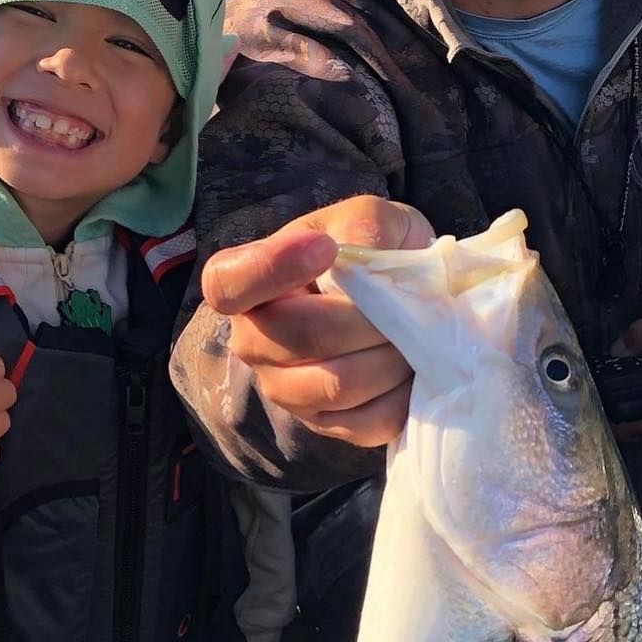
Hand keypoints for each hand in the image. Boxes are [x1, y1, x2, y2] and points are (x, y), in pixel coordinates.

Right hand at [201, 196, 433, 447]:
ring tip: (414, 334)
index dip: (272, 269)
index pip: (228, 283)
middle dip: (369, 319)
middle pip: (305, 335)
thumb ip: (362, 225)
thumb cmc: (369, 250)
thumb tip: (362, 260)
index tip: (324, 248)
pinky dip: (404, 392)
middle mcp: (251, 340)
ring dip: (392, 356)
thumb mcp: (367, 217)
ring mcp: (283, 389)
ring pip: (340, 383)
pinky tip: (413, 367)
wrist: (397, 296)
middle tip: (406, 302)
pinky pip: (369, 419)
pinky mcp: (324, 424)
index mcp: (244, 282)